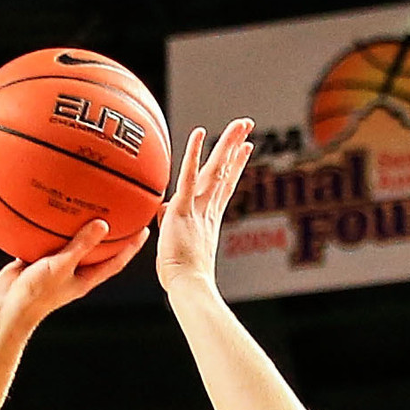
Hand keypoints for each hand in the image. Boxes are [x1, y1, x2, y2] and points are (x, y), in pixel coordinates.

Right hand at [0, 219, 149, 341]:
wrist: (5, 307)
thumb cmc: (35, 295)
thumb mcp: (61, 267)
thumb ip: (80, 245)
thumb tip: (103, 224)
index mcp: (85, 278)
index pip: (116, 261)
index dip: (132, 247)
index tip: (145, 229)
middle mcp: (73, 271)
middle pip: (98, 249)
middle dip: (110, 232)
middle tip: (123, 210)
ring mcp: (56, 264)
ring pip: (73, 241)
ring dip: (80, 224)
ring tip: (89, 201)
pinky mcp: (39, 258)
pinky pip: (49, 236)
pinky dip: (52, 223)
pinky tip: (51, 205)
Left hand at [156, 120, 253, 294]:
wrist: (188, 286)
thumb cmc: (180, 277)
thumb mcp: (173, 245)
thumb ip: (169, 222)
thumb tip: (162, 209)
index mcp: (209, 219)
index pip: (225, 186)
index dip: (235, 166)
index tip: (245, 149)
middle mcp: (208, 210)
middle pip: (225, 172)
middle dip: (236, 147)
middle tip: (247, 127)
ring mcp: (198, 208)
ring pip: (216, 170)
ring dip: (228, 144)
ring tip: (242, 124)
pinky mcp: (184, 209)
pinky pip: (189, 177)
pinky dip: (194, 155)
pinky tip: (200, 133)